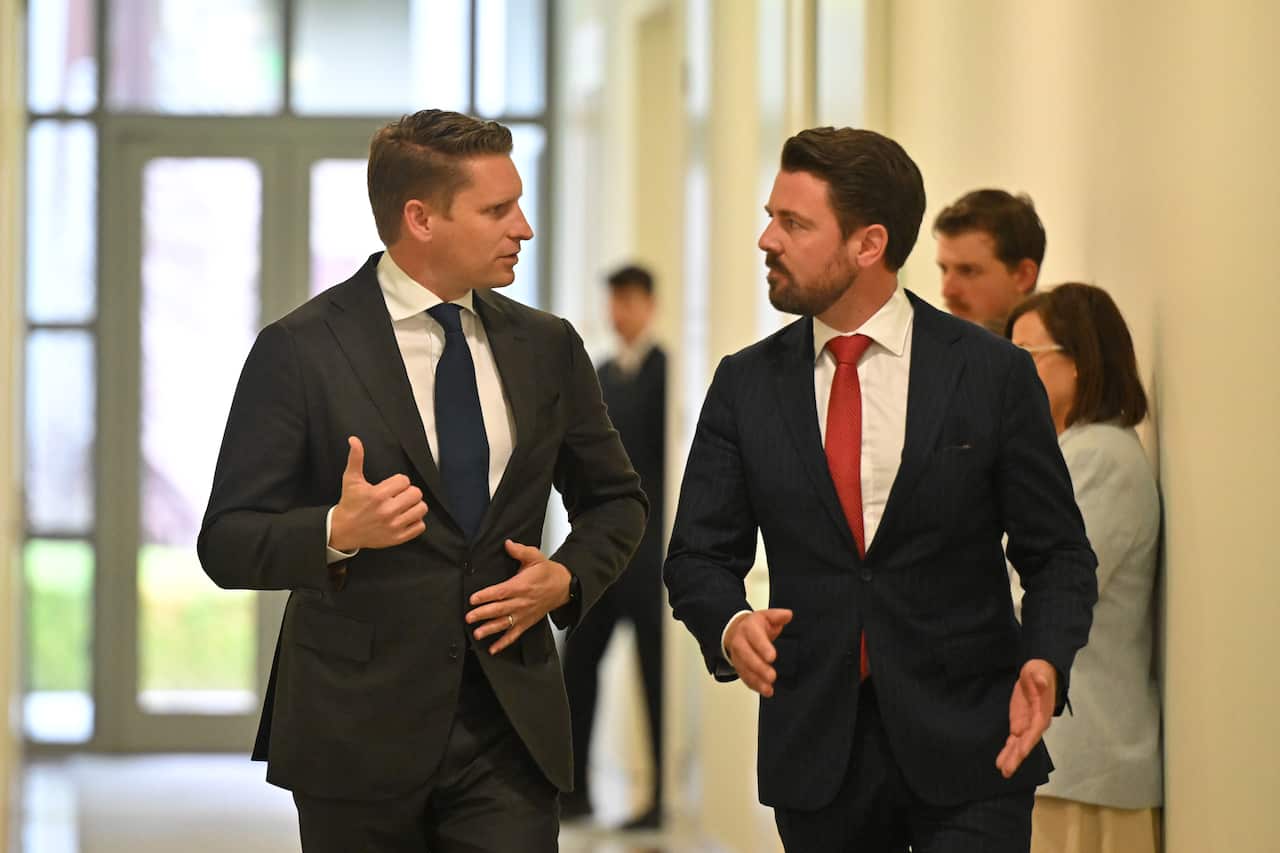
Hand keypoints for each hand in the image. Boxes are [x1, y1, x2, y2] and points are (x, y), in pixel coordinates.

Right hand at [329, 437, 427, 550]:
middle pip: (416, 493)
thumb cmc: (349, 503)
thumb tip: (354, 439)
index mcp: (378, 495)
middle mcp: (387, 511)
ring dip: (415, 506)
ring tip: (404, 505)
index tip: (391, 486)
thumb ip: (356, 458)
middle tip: (399, 495)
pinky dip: (416, 521)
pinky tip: (405, 517)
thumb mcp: (351, 480)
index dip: (399, 481)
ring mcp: (394, 526)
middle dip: (408, 492)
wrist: (343, 531)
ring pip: (421, 509)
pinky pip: (420, 526)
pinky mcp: (397, 538)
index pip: (405, 480)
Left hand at [465, 539, 572, 654]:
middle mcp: (522, 602)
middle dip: (483, 614)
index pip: (501, 592)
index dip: (486, 596)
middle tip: (469, 617)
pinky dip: (504, 643)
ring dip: (490, 629)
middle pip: (500, 609)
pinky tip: (493, 648)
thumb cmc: (547, 572)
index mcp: (522, 585)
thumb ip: (520, 551)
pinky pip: (514, 635)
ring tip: (478, 634)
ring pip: (505, 623)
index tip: (473, 599)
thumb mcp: (535, 557)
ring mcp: (524, 614)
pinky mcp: (527, 622)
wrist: (563, 587)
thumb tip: (507, 543)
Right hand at [724, 609, 793, 697]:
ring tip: (768, 688)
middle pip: (747, 656)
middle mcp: (740, 642)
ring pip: (744, 669)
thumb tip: (788, 615)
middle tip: (772, 676)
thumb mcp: (766, 616)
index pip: (755, 638)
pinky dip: (754, 685)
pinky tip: (765, 691)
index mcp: (748, 628)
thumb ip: (777, 616)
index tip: (772, 656)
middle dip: (759, 667)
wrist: (736, 630)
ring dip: (756, 680)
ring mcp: (738, 656)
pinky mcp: (739, 667)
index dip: (762, 647)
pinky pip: (744, 677)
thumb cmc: (754, 626)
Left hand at [996, 659, 1057, 777]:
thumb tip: (1041, 681)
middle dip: (1017, 757)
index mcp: (1041, 713)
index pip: (1035, 730)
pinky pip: (1013, 740)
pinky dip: (1008, 750)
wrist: (1038, 672)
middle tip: (1007, 771)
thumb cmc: (1039, 672)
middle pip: (1026, 743)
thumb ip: (1040, 679)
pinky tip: (1001, 761)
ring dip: (1011, 758)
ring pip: (1018, 745)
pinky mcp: (1019, 724)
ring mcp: (1027, 725)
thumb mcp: (1038, 672)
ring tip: (1003, 771)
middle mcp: (1035, 724)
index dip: (1028, 742)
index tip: (1021, 753)